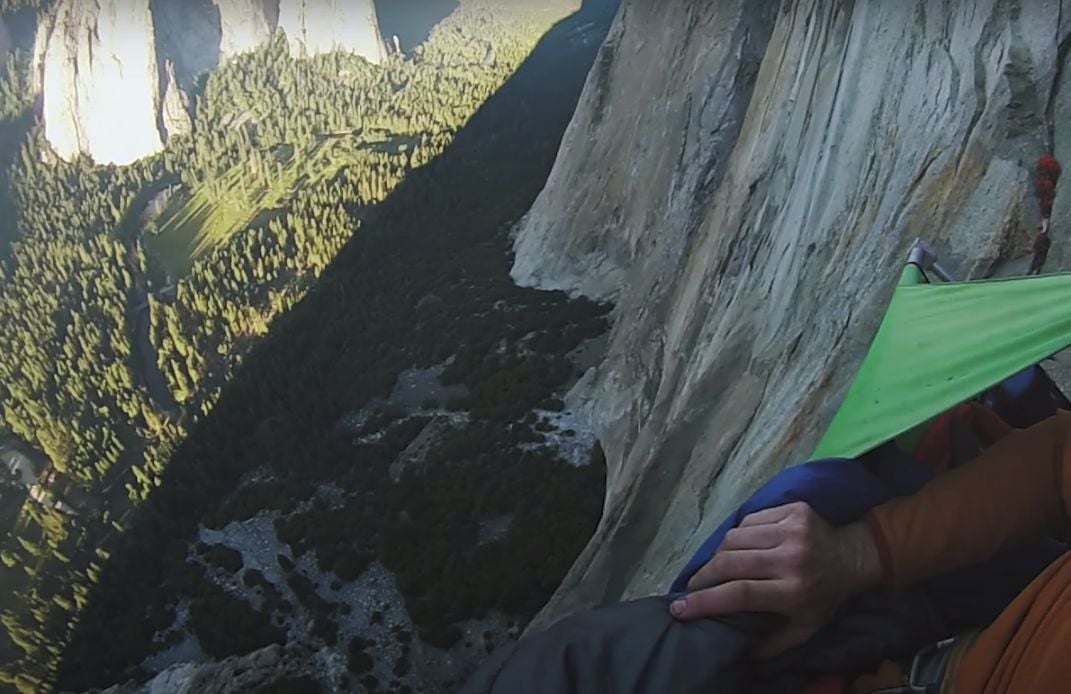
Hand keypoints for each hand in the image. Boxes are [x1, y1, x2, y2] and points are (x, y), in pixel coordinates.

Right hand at [669, 502, 881, 658]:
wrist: (853, 557)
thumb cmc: (824, 597)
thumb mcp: (805, 629)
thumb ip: (773, 644)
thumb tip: (741, 653)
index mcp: (794, 591)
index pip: (740, 594)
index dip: (705, 601)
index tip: (679, 608)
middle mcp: (792, 558)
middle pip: (730, 562)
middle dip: (704, 575)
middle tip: (693, 586)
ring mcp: (793, 530)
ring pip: (735, 537)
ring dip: (720, 553)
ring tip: (716, 566)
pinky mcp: (793, 510)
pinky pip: (749, 520)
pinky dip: (739, 534)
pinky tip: (740, 545)